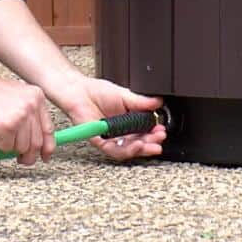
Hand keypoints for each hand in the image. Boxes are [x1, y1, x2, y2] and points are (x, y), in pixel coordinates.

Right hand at [0, 72, 54, 164]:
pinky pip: (6, 148)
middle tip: (22, 158)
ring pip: (21, 147)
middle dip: (28, 155)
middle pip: (36, 143)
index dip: (47, 147)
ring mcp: (19, 117)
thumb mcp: (18, 96)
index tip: (45, 156)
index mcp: (37, 97)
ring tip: (2, 137)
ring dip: (11, 148)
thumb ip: (30, 115)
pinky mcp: (5, 127)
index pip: (48, 130)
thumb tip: (36, 140)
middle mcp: (31, 107)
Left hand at [50, 76, 167, 160]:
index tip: (162, 130)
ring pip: (128, 149)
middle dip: (151, 143)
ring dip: (142, 149)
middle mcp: (120, 132)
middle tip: (160, 138)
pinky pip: (114, 150)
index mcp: (128, 121)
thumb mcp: (125, 95)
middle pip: (139, 143)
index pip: (144, 132)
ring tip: (152, 145)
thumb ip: (141, 102)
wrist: (79, 91)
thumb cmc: (98, 92)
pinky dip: (127, 149)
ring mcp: (111, 138)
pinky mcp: (100, 141)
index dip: (154, 133)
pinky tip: (136, 145)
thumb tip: (158, 103)